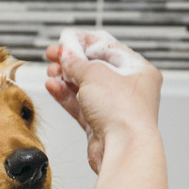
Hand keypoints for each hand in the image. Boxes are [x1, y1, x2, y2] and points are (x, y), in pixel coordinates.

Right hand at [45, 28, 162, 173]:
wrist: (123, 149)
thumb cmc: (123, 112)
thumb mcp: (95, 74)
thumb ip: (77, 62)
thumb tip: (67, 54)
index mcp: (138, 70)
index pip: (108, 48)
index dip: (84, 41)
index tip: (66, 39)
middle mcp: (129, 89)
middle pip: (95, 68)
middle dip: (71, 61)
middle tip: (53, 55)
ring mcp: (114, 108)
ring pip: (85, 88)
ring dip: (65, 79)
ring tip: (50, 71)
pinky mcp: (100, 125)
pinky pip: (80, 105)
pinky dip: (66, 96)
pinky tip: (52, 87)